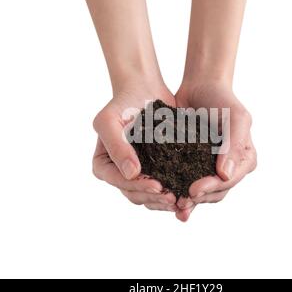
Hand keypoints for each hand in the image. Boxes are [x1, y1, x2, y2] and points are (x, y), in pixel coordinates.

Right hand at [92, 82, 177, 211]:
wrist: (144, 90)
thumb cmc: (123, 103)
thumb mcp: (110, 121)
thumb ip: (116, 146)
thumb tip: (131, 174)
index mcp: (103, 166)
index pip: (120, 182)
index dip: (139, 187)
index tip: (158, 186)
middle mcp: (119, 173)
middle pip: (135, 194)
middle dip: (154, 198)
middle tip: (174, 198)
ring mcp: (137, 174)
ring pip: (149, 196)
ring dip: (164, 201)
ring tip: (182, 200)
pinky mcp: (155, 170)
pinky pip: (163, 187)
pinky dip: (174, 190)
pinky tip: (188, 193)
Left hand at [174, 83, 256, 220]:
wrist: (201, 87)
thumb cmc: (223, 100)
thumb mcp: (235, 118)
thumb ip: (234, 145)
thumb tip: (226, 176)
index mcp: (244, 160)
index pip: (229, 181)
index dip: (211, 188)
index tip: (193, 190)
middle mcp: (229, 169)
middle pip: (215, 192)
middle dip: (198, 200)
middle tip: (179, 203)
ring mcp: (210, 168)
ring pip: (201, 193)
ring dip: (188, 202)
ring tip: (172, 208)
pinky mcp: (192, 165)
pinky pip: (185, 181)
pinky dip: (177, 190)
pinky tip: (165, 196)